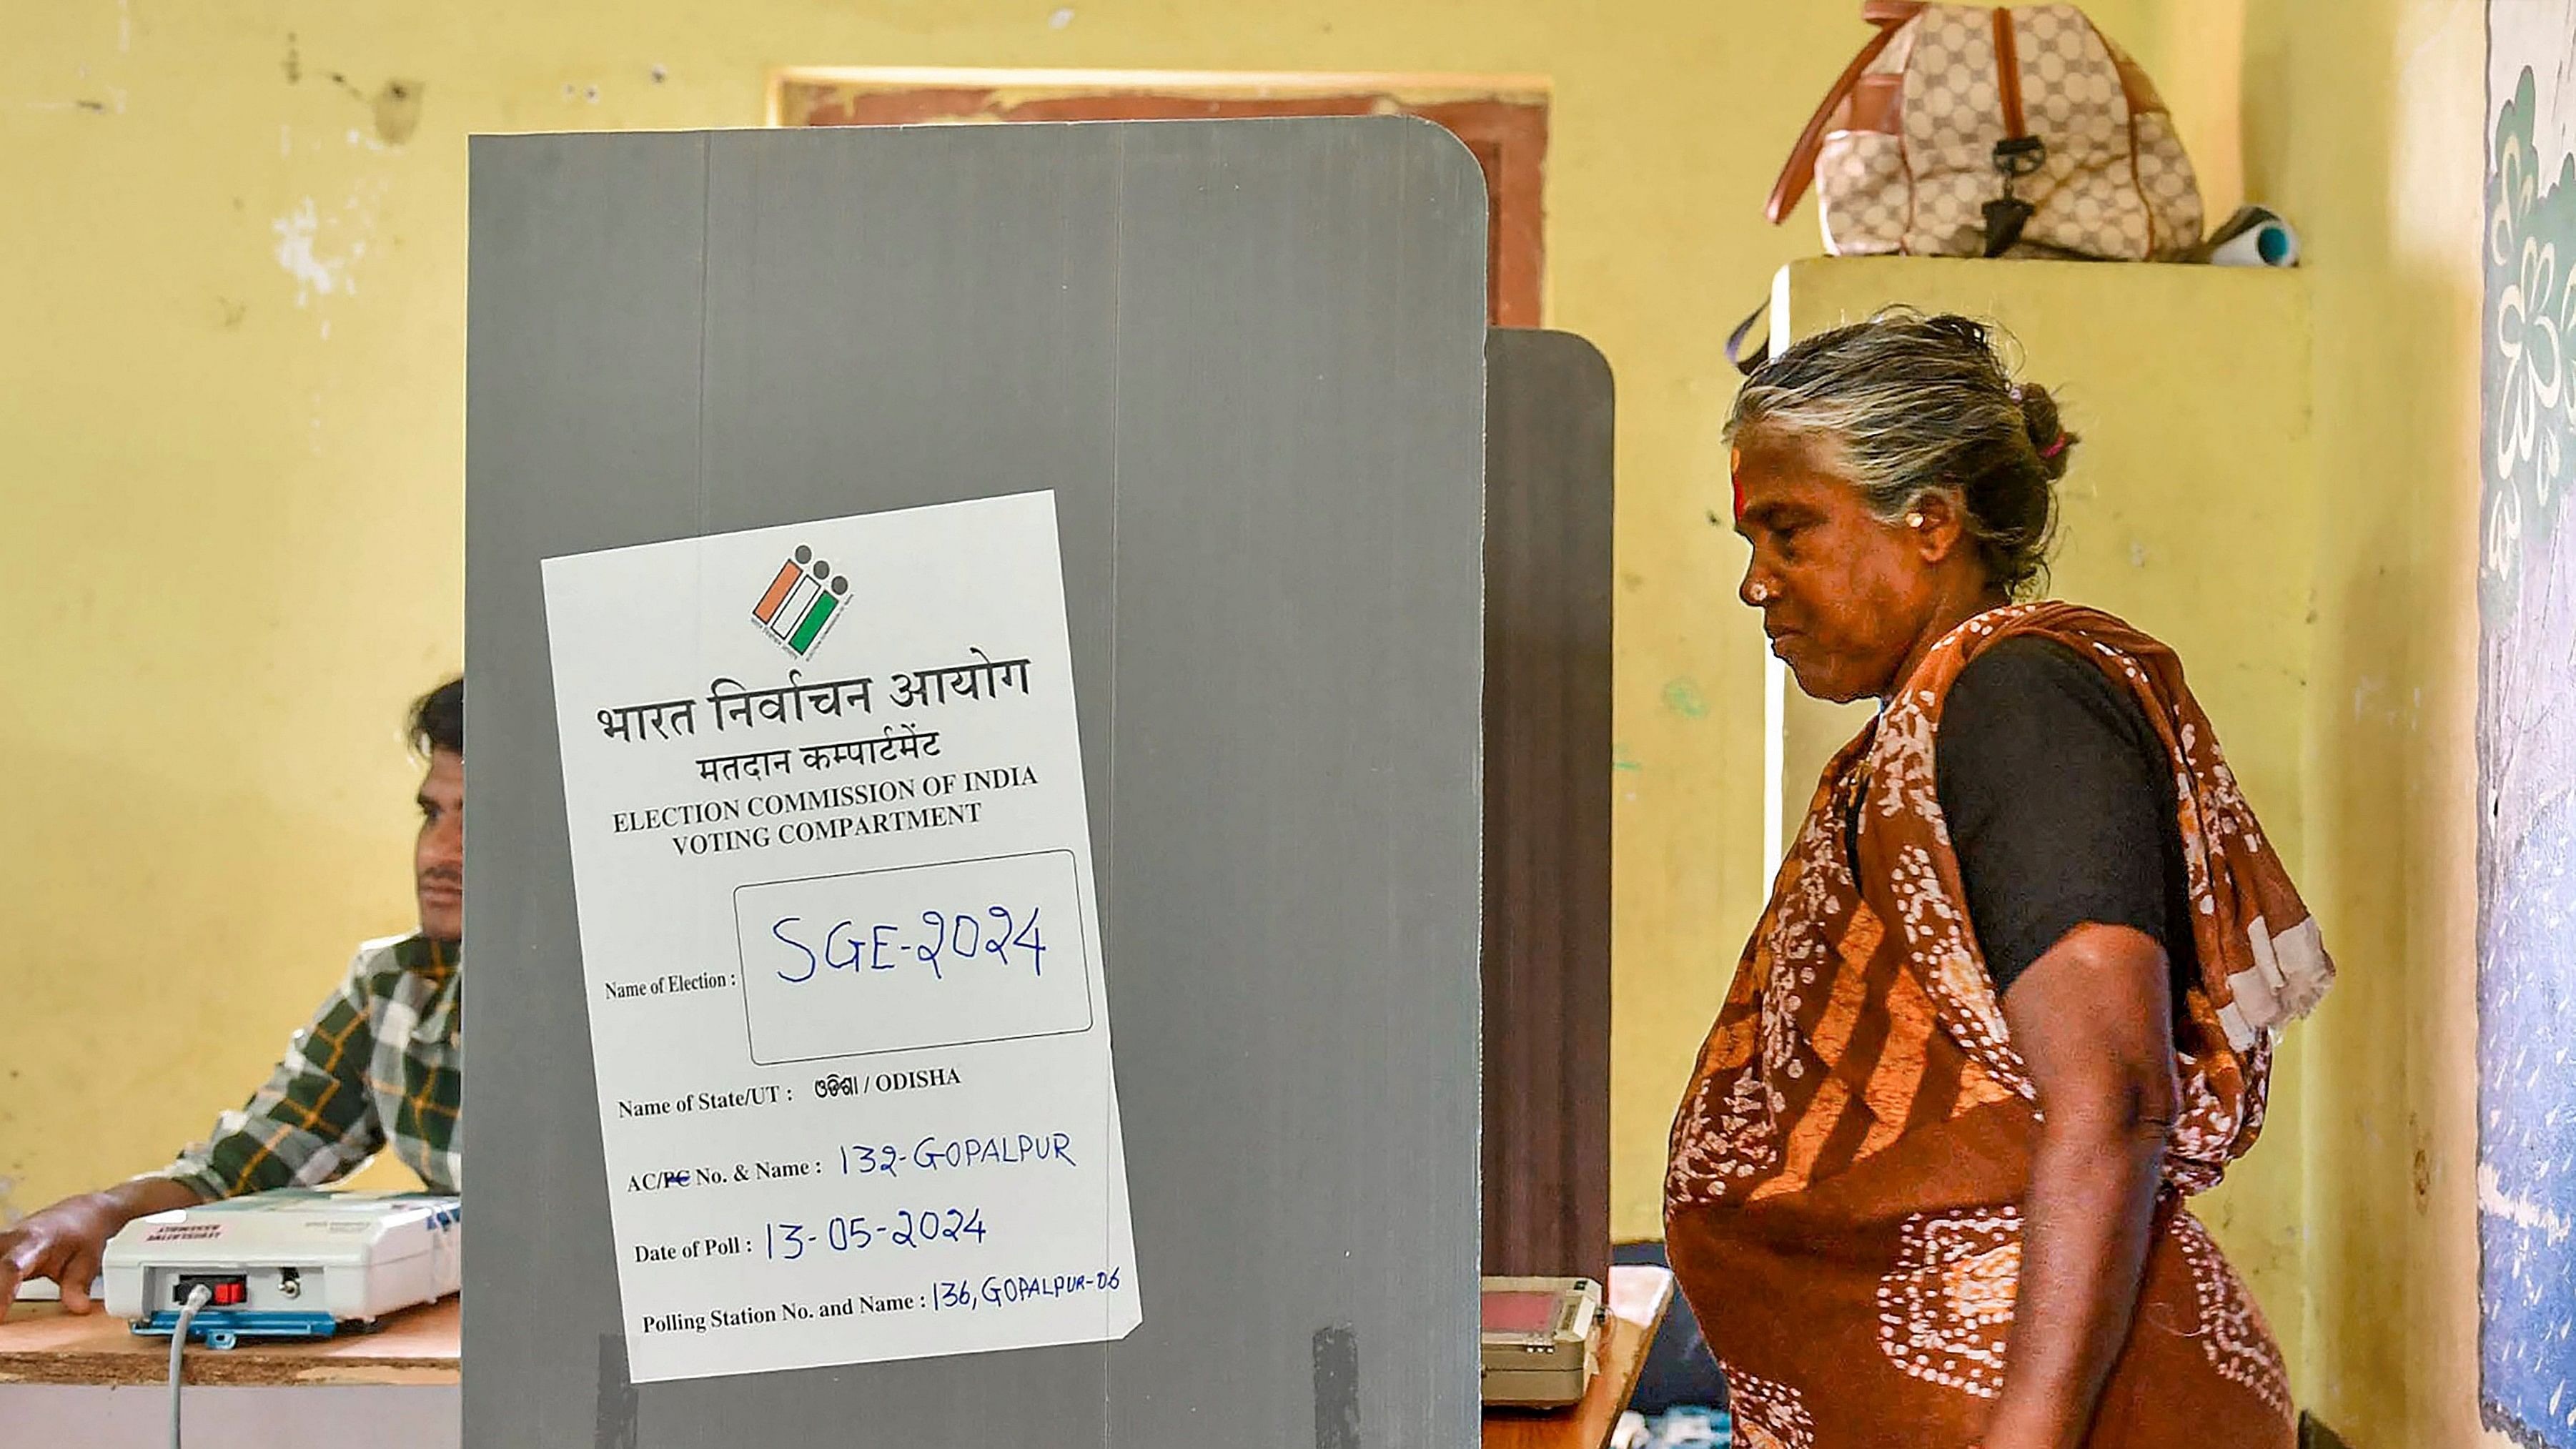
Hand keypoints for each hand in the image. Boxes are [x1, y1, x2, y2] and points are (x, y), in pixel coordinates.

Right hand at [0, 1178, 203, 1314]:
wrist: (81, 1214)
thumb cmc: (83, 1237)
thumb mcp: (87, 1262)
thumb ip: (78, 1286)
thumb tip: (78, 1307)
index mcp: (36, 1241)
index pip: (13, 1268)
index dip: (2, 1293)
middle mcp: (12, 1239)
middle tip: (3, 1319)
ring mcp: (1, 1243)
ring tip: (4, 1312)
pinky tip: (2, 1301)